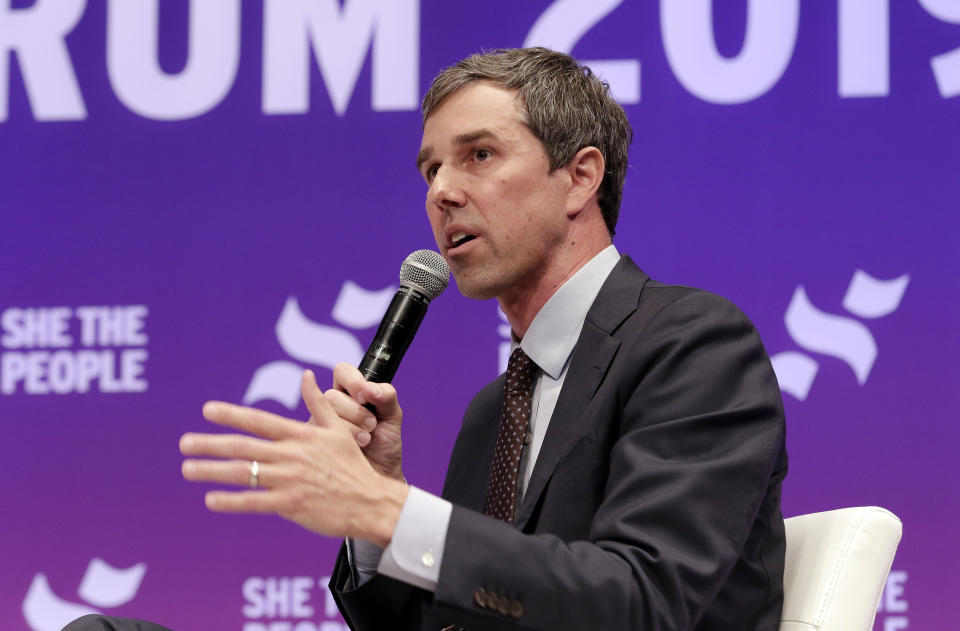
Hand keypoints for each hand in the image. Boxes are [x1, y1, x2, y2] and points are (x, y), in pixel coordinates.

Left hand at [180, 370, 407, 545]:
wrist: (370, 501)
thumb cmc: (353, 465)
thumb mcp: (338, 429)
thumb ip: (318, 403)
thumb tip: (307, 375)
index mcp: (301, 435)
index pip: (259, 421)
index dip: (231, 414)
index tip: (207, 410)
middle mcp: (292, 455)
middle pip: (243, 447)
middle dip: (210, 444)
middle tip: (184, 443)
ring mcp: (290, 480)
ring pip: (243, 473)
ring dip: (211, 471)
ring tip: (188, 469)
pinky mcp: (290, 505)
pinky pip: (254, 502)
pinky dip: (231, 501)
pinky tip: (211, 500)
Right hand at [318, 363, 403, 480]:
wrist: (381, 474)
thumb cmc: (385, 444)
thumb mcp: (393, 416)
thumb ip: (387, 396)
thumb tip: (371, 389)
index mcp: (351, 391)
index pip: (342, 371)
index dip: (352, 380)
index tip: (365, 396)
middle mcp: (333, 404)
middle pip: (332, 394)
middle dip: (356, 411)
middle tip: (372, 425)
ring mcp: (321, 421)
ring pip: (325, 410)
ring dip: (352, 426)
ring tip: (367, 439)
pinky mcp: (314, 439)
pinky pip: (322, 430)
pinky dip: (345, 438)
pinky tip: (357, 446)